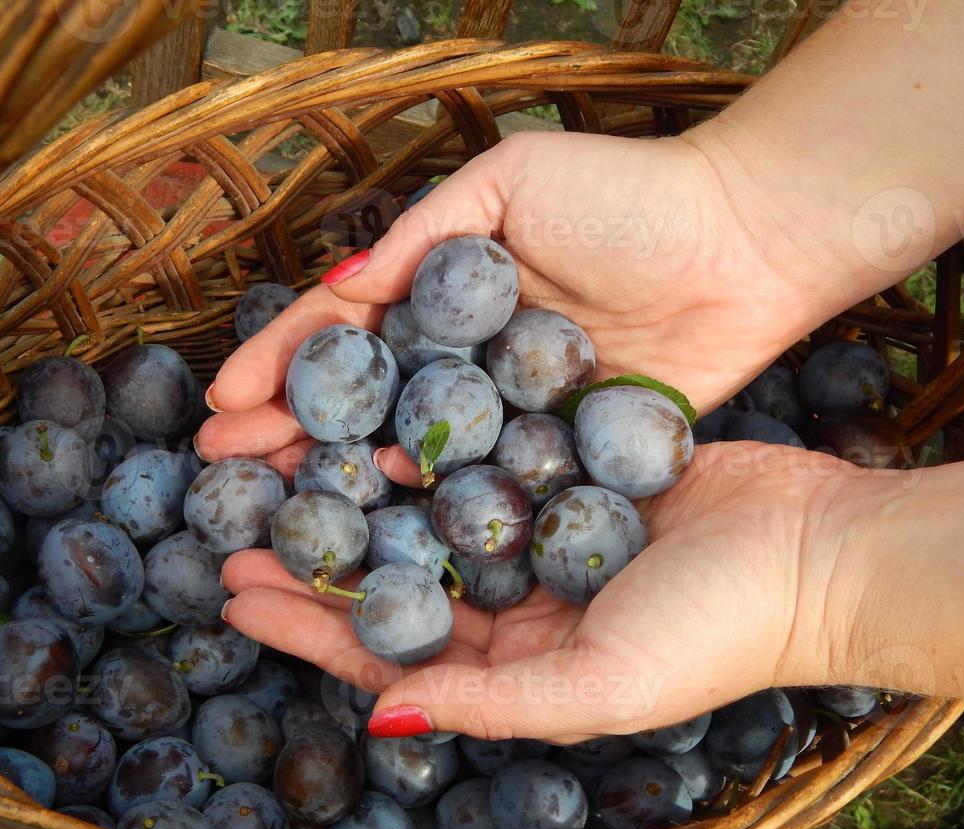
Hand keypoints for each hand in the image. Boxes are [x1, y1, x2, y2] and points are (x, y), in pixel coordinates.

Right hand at [195, 128, 841, 480]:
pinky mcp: (557, 449)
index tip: (219, 402)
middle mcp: (464, 357)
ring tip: (274, 508)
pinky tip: (382, 510)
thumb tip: (338, 293)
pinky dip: (432, 496)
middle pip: (361, 404)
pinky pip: (483, 478)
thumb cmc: (625, 197)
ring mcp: (507, 409)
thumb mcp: (508, 183)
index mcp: (443, 291)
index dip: (279, 367)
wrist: (744, 242)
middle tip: (223, 470)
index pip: (343, 335)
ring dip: (342, 476)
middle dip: (288, 435)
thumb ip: (421, 239)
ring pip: (410, 449)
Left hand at [219, 443, 861, 742]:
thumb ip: (487, 702)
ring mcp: (535, 528)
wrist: (818, 551)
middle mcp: (513, 597)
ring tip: (280, 462)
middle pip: (389, 573)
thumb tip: (380, 718)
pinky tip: (371, 416)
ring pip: (420, 507)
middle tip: (231, 526)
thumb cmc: (715, 632)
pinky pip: (478, 449)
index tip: (234, 596)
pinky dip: (424, 439)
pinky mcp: (563, 465)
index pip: (387, 646)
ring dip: (353, 489)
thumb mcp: (597, 685)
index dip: (307, 626)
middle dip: (311, 554)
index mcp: (511, 659)